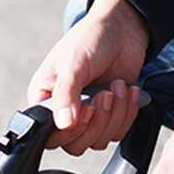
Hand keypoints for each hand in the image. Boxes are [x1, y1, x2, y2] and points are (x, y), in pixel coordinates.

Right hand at [28, 0, 148, 153]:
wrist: (123, 29)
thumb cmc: (90, 39)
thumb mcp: (73, 64)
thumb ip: (65, 95)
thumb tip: (62, 124)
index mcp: (44, 98)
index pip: (50, 135)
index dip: (70, 129)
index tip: (87, 108)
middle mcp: (63, 111)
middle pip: (75, 144)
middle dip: (97, 121)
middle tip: (105, 94)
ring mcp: (88, 116)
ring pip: (99, 140)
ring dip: (115, 115)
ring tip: (117, 85)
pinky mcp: (110, 115)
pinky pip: (118, 132)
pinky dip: (128, 112)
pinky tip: (128, 89)